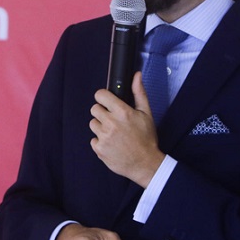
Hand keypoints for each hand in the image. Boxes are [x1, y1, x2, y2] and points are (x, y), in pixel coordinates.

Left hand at [90, 72, 164, 186]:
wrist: (146, 164)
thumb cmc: (147, 139)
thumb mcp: (146, 114)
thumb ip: (139, 93)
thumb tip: (136, 75)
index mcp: (122, 112)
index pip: (100, 95)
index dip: (103, 98)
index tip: (107, 102)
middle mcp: (111, 123)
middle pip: (94, 109)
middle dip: (102, 113)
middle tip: (114, 120)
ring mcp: (104, 137)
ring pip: (93, 124)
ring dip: (101, 127)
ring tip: (114, 134)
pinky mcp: (99, 149)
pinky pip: (93, 139)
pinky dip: (101, 141)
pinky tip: (112, 144)